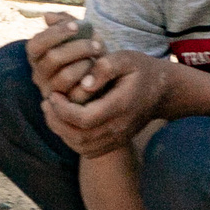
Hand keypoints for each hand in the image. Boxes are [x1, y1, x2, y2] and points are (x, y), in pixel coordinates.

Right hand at [28, 13, 103, 99]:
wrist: (101, 75)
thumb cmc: (86, 51)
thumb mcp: (77, 33)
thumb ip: (64, 21)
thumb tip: (47, 16)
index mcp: (37, 55)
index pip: (36, 43)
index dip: (55, 33)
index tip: (76, 25)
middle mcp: (39, 74)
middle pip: (53, 58)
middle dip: (77, 48)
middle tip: (97, 44)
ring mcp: (51, 91)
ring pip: (65, 77)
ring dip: (85, 64)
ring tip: (98, 58)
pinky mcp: (66, 105)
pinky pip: (77, 93)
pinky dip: (90, 80)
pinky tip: (99, 72)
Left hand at [41, 51, 168, 156]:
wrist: (163, 92)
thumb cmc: (141, 70)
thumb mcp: (126, 58)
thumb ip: (105, 67)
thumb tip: (84, 83)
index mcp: (121, 106)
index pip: (85, 119)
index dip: (63, 109)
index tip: (53, 94)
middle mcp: (119, 128)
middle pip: (79, 136)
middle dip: (57, 121)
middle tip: (47, 102)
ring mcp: (118, 139)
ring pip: (81, 147)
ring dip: (61, 131)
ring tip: (52, 111)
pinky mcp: (116, 144)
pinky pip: (88, 151)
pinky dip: (71, 140)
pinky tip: (64, 122)